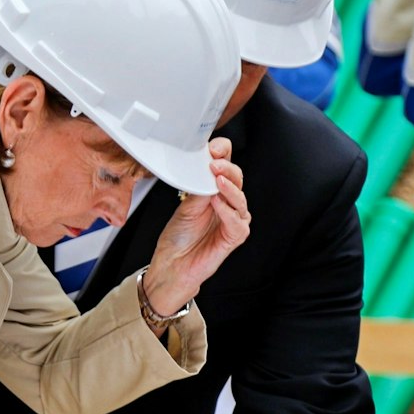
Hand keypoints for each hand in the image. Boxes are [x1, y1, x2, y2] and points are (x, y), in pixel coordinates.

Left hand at [143, 139, 249, 314]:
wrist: (173, 264)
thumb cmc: (178, 236)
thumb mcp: (186, 205)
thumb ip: (198, 188)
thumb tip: (206, 168)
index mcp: (215, 191)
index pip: (226, 167)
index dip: (223, 155)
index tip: (214, 149)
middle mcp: (227, 204)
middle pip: (237, 180)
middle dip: (227, 169)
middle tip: (214, 164)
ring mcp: (233, 220)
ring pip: (240, 199)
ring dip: (229, 188)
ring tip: (217, 180)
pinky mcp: (234, 237)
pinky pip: (237, 222)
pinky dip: (228, 211)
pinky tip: (217, 203)